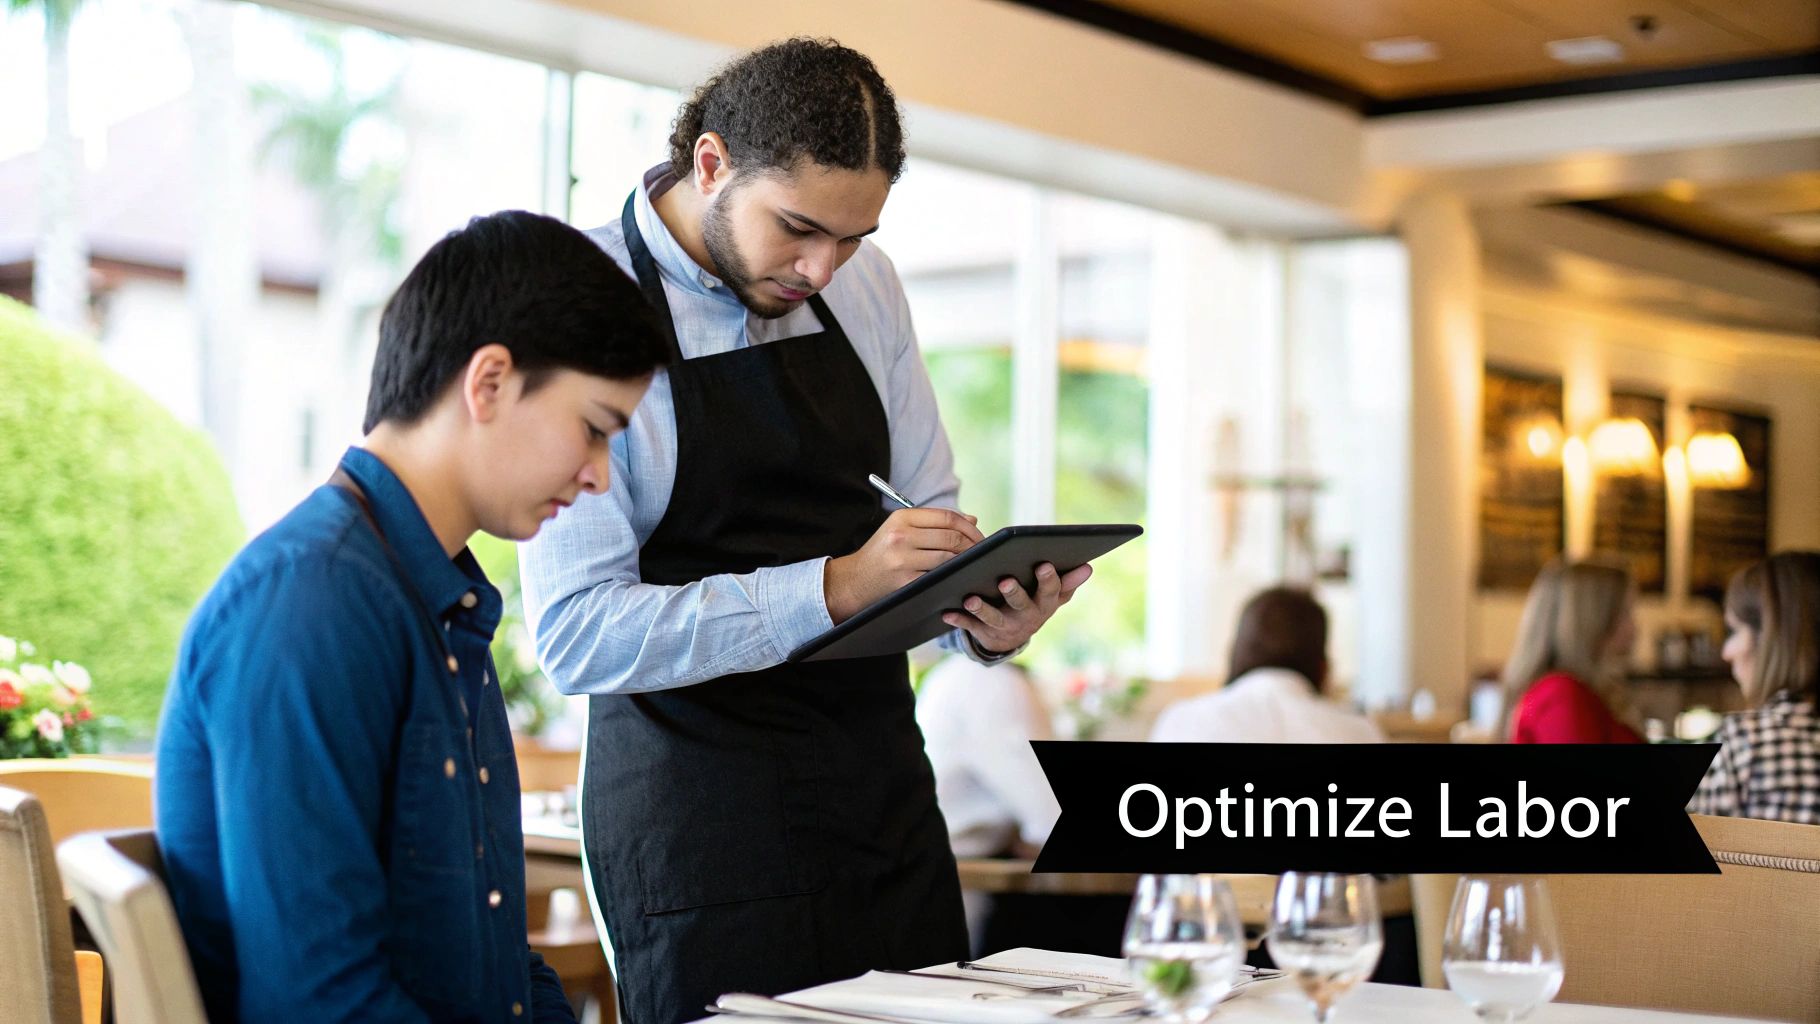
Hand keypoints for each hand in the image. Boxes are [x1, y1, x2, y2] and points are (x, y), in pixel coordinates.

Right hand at [824, 508, 983, 623]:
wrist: (853, 580)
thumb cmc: (882, 553)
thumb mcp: (902, 530)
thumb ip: (935, 523)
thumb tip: (972, 520)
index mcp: (902, 518)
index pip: (947, 517)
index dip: (970, 527)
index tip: (981, 537)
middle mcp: (901, 536)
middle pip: (951, 538)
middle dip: (973, 546)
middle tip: (983, 554)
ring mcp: (903, 560)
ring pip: (949, 558)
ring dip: (966, 562)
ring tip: (973, 565)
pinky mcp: (905, 581)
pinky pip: (939, 577)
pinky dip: (953, 577)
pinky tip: (959, 578)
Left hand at [943, 561, 1091, 654]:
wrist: (1013, 638)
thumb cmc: (1034, 603)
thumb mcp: (1052, 596)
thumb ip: (1067, 582)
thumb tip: (1088, 567)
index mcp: (1044, 604)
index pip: (1050, 591)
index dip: (1048, 579)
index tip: (1043, 564)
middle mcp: (1026, 617)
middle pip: (1021, 604)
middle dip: (1014, 593)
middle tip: (1005, 581)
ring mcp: (1004, 626)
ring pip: (993, 618)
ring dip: (982, 609)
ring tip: (970, 598)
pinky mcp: (984, 633)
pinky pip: (970, 626)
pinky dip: (958, 620)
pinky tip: (946, 611)